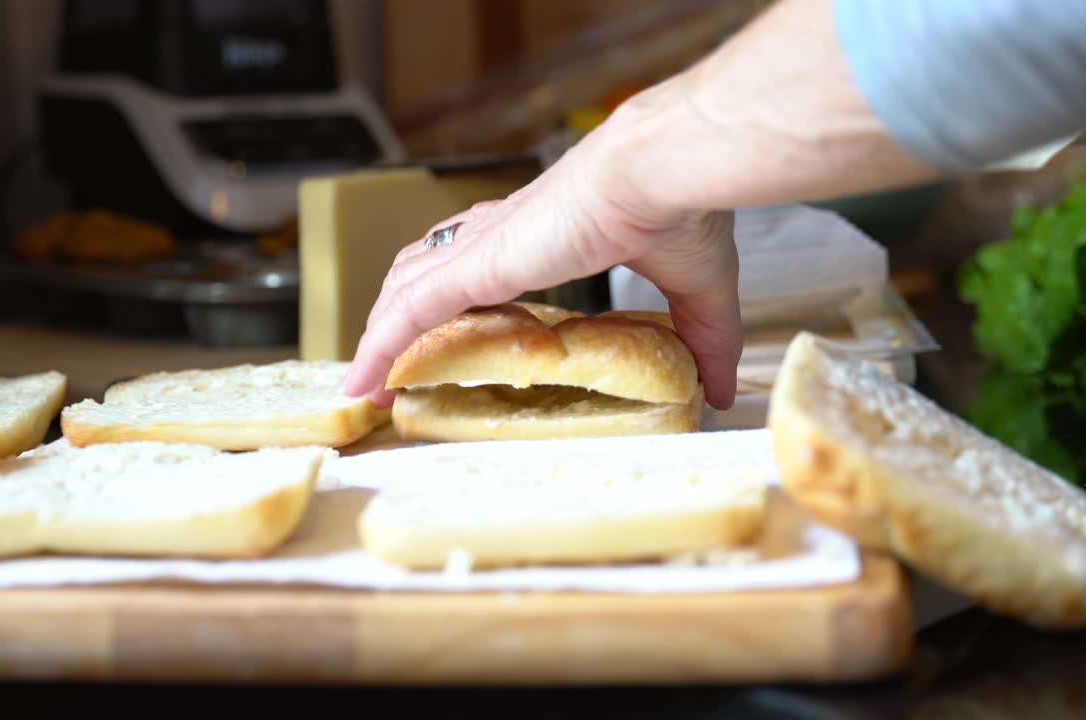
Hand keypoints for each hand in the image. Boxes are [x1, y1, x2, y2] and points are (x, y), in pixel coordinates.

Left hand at [341, 87, 742, 410]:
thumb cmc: (677, 207)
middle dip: (401, 313)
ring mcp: (481, 249)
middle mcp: (499, 235)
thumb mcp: (694, 291)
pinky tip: (363, 380)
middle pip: (426, 270)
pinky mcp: (475, 265)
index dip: (457, 292)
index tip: (448, 330)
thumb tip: (723, 390)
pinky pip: (408, 312)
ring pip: (406, 290)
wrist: (662, 172)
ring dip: (381, 332)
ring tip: (367, 376)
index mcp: (543, 233)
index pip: (480, 258)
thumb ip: (703, 340)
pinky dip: (379, 347)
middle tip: (391, 358)